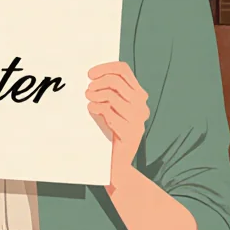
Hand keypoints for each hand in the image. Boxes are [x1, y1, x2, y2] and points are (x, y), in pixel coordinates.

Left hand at [86, 61, 149, 181]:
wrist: (116, 162)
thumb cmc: (108, 130)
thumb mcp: (109, 106)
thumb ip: (106, 90)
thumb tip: (91, 75)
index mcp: (138, 95)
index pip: (123, 70)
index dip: (105, 68)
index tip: (89, 74)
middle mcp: (142, 106)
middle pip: (116, 81)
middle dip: (97, 83)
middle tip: (87, 91)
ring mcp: (138, 120)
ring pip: (111, 95)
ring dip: (94, 96)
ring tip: (89, 101)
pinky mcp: (131, 133)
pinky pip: (109, 112)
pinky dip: (96, 108)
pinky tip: (92, 112)